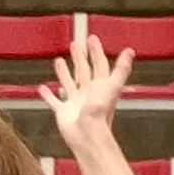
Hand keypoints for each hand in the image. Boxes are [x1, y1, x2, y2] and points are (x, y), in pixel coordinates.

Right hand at [44, 38, 137, 174]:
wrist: (87, 135)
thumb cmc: (100, 113)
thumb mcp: (112, 86)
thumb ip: (121, 69)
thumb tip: (131, 52)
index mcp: (100, 86)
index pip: (99, 65)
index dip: (96, 52)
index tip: (92, 39)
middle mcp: (88, 93)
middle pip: (84, 71)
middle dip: (80, 58)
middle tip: (76, 44)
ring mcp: (75, 103)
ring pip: (69, 83)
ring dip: (65, 73)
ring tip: (59, 61)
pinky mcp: (63, 112)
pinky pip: (54, 101)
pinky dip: (48, 95)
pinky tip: (43, 88)